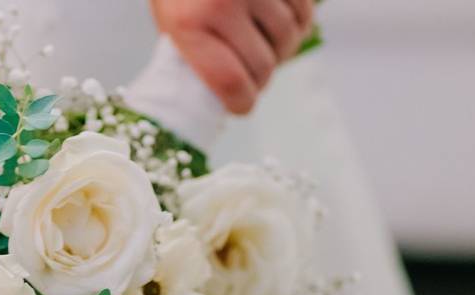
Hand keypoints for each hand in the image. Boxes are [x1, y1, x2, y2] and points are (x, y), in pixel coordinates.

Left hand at [150, 0, 314, 113]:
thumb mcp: (170, 21)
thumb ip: (193, 56)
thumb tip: (218, 97)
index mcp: (188, 24)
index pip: (229, 82)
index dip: (242, 103)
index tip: (242, 105)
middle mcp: (222, 3)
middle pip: (263, 66)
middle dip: (261, 79)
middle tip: (252, 77)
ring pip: (288, 39)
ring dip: (281, 50)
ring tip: (264, 45)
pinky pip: (304, 13)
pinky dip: (297, 24)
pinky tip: (278, 22)